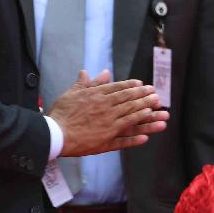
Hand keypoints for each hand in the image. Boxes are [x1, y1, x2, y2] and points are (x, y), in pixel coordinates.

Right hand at [47, 70, 168, 156]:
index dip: (133, 87)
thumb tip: (103, 72)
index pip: (119, 89)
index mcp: (97, 95)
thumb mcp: (73, 92)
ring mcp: (107, 125)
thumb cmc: (61, 112)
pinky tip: (146, 137)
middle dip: (145, 98)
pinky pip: (123, 139)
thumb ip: (88, 82)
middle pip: (129, 101)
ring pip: (131, 118)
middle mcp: (106, 108)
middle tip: (157, 96)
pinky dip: (135, 139)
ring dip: (147, 116)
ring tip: (159, 113)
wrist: (54, 133)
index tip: (144, 85)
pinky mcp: (105, 140)